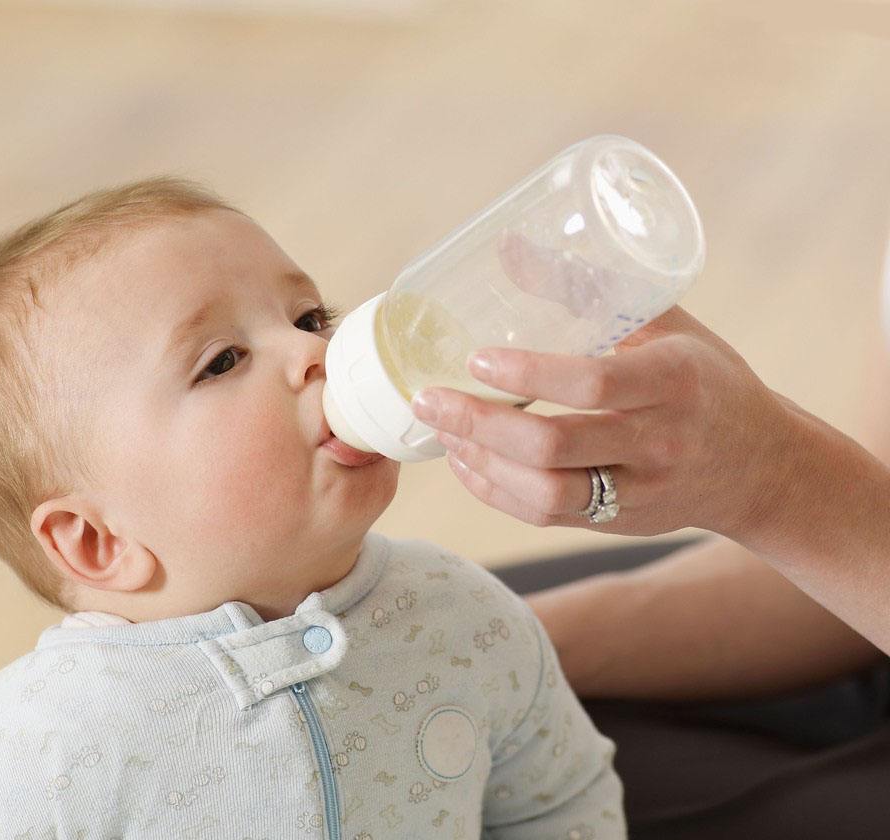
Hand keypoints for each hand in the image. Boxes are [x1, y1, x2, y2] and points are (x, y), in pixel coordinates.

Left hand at [409, 305, 793, 537]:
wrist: (761, 466)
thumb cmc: (707, 379)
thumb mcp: (666, 324)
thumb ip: (590, 289)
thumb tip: (507, 248)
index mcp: (674, 381)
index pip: (593, 384)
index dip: (528, 374)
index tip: (476, 359)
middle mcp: (658, 442)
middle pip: (554, 447)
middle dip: (480, 425)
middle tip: (430, 400)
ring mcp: (639, 491)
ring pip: (545, 493)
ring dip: (481, 464)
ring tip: (442, 431)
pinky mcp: (620, 523)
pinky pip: (547, 516)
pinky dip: (497, 493)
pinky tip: (467, 463)